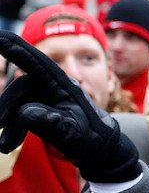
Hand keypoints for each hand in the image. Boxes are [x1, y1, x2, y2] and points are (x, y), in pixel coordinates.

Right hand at [0, 31, 139, 182]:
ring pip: (16, 101)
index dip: (16, 48)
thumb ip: (51, 123)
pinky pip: (17, 112)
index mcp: (62, 83)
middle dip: (6, 105)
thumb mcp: (72, 132)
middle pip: (20, 86)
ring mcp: (43, 95)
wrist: (96, 145)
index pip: (36, 61)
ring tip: (6, 144)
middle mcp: (51, 85)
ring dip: (8, 121)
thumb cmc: (88, 135)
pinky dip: (11, 128)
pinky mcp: (38, 106)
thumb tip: (26, 113)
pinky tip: (8, 143)